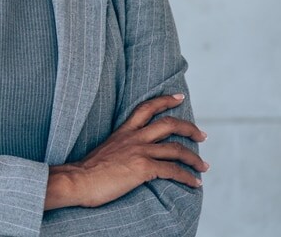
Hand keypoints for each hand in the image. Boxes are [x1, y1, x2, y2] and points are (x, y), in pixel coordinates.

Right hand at [45, 94, 207, 209]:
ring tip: (203, 165)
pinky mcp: (143, 168)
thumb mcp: (105, 150)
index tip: (178, 97)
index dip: (165, 100)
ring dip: (194, 158)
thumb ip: (120, 148)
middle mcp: (133, 138)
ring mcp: (139, 152)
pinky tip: (195, 183)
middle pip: (168, 124)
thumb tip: (129, 155)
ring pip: (176, 149)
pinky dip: (187, 177)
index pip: (146, 108)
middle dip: (189, 128)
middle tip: (201, 135)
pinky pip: (173, 171)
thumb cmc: (87, 171)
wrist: (77, 180)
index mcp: (123, 132)